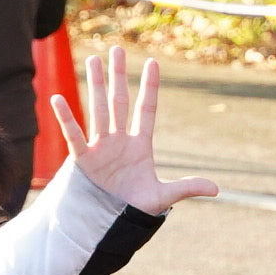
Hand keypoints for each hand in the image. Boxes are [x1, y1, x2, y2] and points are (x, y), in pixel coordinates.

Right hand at [64, 52, 219, 218]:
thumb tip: (217, 189)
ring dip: (96, 85)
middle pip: (119, 101)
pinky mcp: (84, 159)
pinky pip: (75, 134)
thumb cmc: (137, 208)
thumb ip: (187, 187)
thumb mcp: (164, 196)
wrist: (114, 224)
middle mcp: (120, 140)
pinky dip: (66, 118)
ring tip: (94, 59)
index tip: (153, 64)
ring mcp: (101, 147)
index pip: (146, 109)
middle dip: (118, 76)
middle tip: (117, 49)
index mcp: (140, 145)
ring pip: (98, 109)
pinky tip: (58, 98)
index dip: (150, 87)